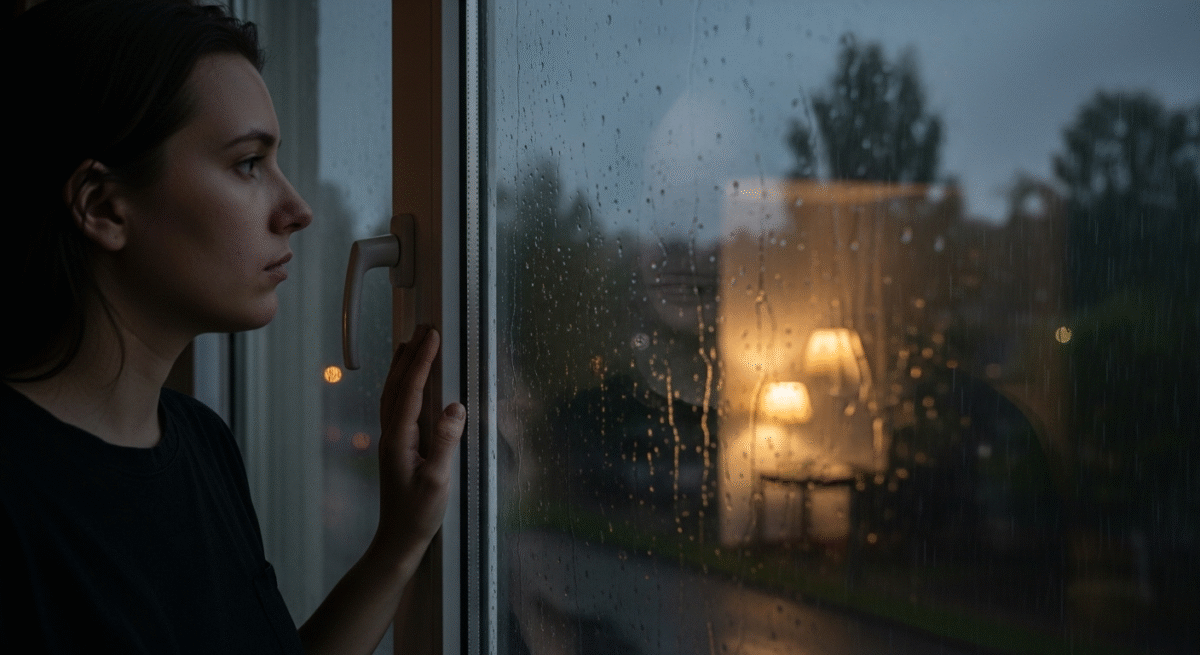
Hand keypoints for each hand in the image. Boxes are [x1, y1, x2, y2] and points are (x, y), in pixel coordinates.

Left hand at [373, 325, 464, 561]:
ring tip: (411, 344)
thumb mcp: (438, 481)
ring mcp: (390, 440)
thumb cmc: (418, 515)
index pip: (411, 390)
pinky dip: (401, 385)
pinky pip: (395, 406)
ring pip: (392, 394)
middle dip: (410, 355)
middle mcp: (390, 435)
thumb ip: (446, 442)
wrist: (398, 540)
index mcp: (398, 439)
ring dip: (402, 366)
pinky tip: (407, 382)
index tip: (433, 336)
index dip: (422, 361)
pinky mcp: (396, 447)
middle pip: (397, 385)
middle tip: (424, 328)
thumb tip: (455, 407)